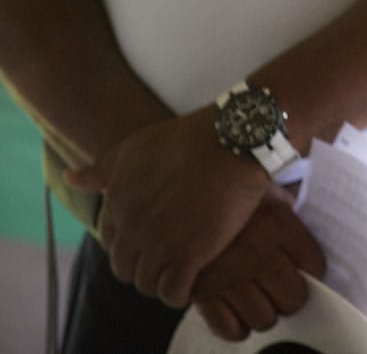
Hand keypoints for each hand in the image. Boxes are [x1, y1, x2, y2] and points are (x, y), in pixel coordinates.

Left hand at [68, 108, 270, 306]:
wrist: (232, 141)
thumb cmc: (187, 138)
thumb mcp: (135, 147)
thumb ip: (102, 169)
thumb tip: (69, 177)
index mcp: (117, 204)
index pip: (111, 242)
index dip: (129, 244)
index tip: (148, 241)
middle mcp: (132, 228)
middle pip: (125, 268)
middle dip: (141, 267)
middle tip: (166, 260)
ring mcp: (159, 244)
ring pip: (147, 284)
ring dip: (161, 283)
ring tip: (180, 273)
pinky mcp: (188, 255)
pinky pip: (173, 292)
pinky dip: (179, 294)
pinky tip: (191, 283)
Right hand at [190, 188, 326, 338]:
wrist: (186, 188)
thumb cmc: (232, 192)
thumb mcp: (269, 194)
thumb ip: (289, 219)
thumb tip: (304, 243)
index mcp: (278, 225)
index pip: (314, 265)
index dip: (313, 273)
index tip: (306, 272)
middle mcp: (258, 253)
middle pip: (292, 298)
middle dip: (291, 299)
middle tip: (284, 293)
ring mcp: (229, 275)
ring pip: (263, 318)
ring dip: (265, 314)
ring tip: (260, 304)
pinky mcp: (202, 292)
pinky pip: (227, 327)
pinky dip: (237, 328)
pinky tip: (239, 317)